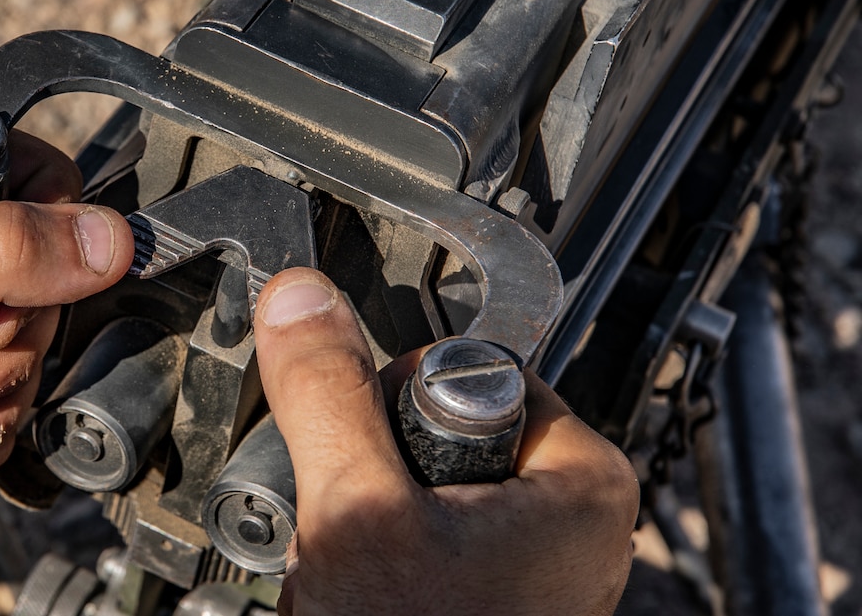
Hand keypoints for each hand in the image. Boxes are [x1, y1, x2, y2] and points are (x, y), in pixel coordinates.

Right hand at [254, 267, 638, 615]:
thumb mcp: (358, 510)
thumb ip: (330, 394)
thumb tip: (302, 299)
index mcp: (584, 476)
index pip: (475, 368)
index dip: (408, 395)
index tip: (383, 449)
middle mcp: (577, 514)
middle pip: (448, 420)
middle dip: (386, 456)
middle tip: (371, 517)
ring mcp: (539, 558)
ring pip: (433, 473)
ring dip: (381, 500)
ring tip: (370, 555)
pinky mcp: (500, 590)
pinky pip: (437, 522)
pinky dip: (393, 535)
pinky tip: (376, 577)